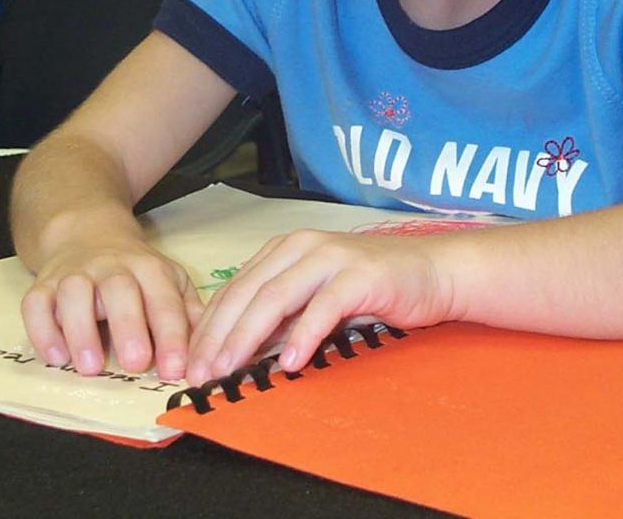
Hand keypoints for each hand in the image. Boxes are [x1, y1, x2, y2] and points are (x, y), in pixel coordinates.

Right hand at [20, 238, 203, 380]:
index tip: (176, 368)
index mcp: (148, 268)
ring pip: (73, 294)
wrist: (87, 233)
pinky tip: (57, 357)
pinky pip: (35, 303)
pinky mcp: (44, 284)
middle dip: (128, 327)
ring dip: (81, 331)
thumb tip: (208, 350)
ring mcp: (74, 274)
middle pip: (118, 290)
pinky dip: (42, 330)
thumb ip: (189, 313)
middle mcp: (110, 267)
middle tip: (136, 364)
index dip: (171, 334)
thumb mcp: (169, 280)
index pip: (163, 298)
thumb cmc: (135, 270)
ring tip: (91, 368)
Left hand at [184, 229, 452, 384]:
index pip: (234, 289)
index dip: (208, 327)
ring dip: (248, 337)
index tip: (190, 363)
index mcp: (285, 250)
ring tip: (230, 369)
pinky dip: (303, 336)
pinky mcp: (359, 275)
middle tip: (200, 374)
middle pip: (247, 293)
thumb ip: (282, 316)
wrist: (432, 272)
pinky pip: (323, 307)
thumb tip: (239, 352)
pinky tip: (289, 363)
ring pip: (276, 297)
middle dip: (218, 336)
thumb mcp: (317, 299)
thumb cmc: (373, 289)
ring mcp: (330, 257)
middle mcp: (302, 246)